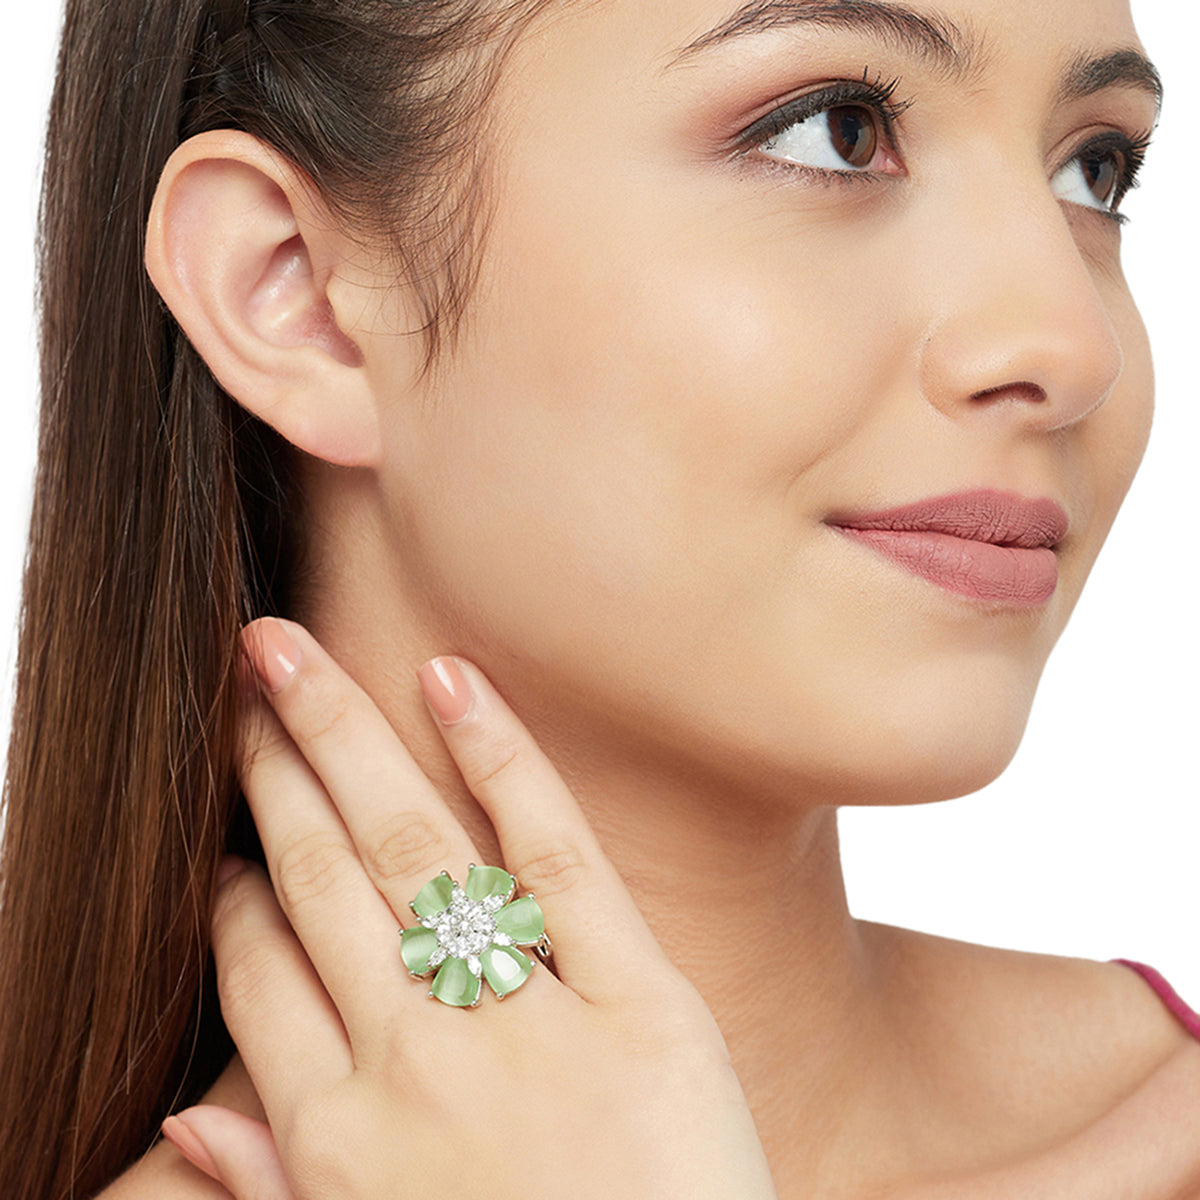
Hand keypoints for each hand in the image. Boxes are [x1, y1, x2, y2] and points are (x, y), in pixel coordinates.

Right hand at [164, 618, 776, 1199]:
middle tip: (245, 681)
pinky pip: (556, 855)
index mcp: (339, 1137)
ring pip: (408, 846)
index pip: (255, 967)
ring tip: (295, 656)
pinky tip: (448, 677)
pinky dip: (500, 757)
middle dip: (268, 765)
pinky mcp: (638, 998)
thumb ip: (273, 1185)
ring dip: (341, 737)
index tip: (230, 831)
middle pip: (318, 875)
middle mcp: (412, 1061)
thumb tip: (181, 1119)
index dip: (234, 884)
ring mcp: (522, 1022)